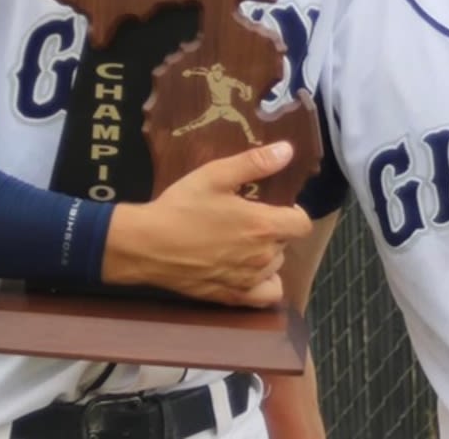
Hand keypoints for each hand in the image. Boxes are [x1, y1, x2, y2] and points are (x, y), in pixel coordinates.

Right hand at [102, 142, 312, 306]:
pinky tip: (248, 270)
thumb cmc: (181, 206)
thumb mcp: (216, 175)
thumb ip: (255, 163)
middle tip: (248, 218)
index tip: (275, 205)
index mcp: (262, 225)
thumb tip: (288, 151)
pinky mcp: (232, 297)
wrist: (146, 245)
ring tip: (242, 241)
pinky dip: (264, 283)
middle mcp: (262, 257)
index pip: (302, 224)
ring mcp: (248, 280)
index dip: (293, 212)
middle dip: (274, 229)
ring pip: (276, 266)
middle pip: (286, 243)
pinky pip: (266, 295)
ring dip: (267, 254)